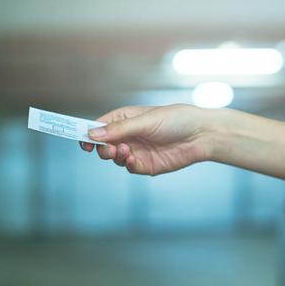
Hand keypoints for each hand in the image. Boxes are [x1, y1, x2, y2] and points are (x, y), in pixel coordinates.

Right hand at [79, 104, 210, 174]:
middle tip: (107, 149)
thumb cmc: (176, 119)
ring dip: (114, 155)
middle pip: (103, 144)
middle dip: (101, 147)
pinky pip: (128, 167)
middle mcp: (129, 135)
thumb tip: (93, 133)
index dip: (89, 133)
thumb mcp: (146, 120)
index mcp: (126, 118)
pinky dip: (126, 164)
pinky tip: (132, 159)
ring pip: (114, 157)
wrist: (201, 135)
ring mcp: (136, 150)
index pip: (100, 125)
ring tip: (125, 151)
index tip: (82, 140)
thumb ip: (119, 129)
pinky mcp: (145, 165)